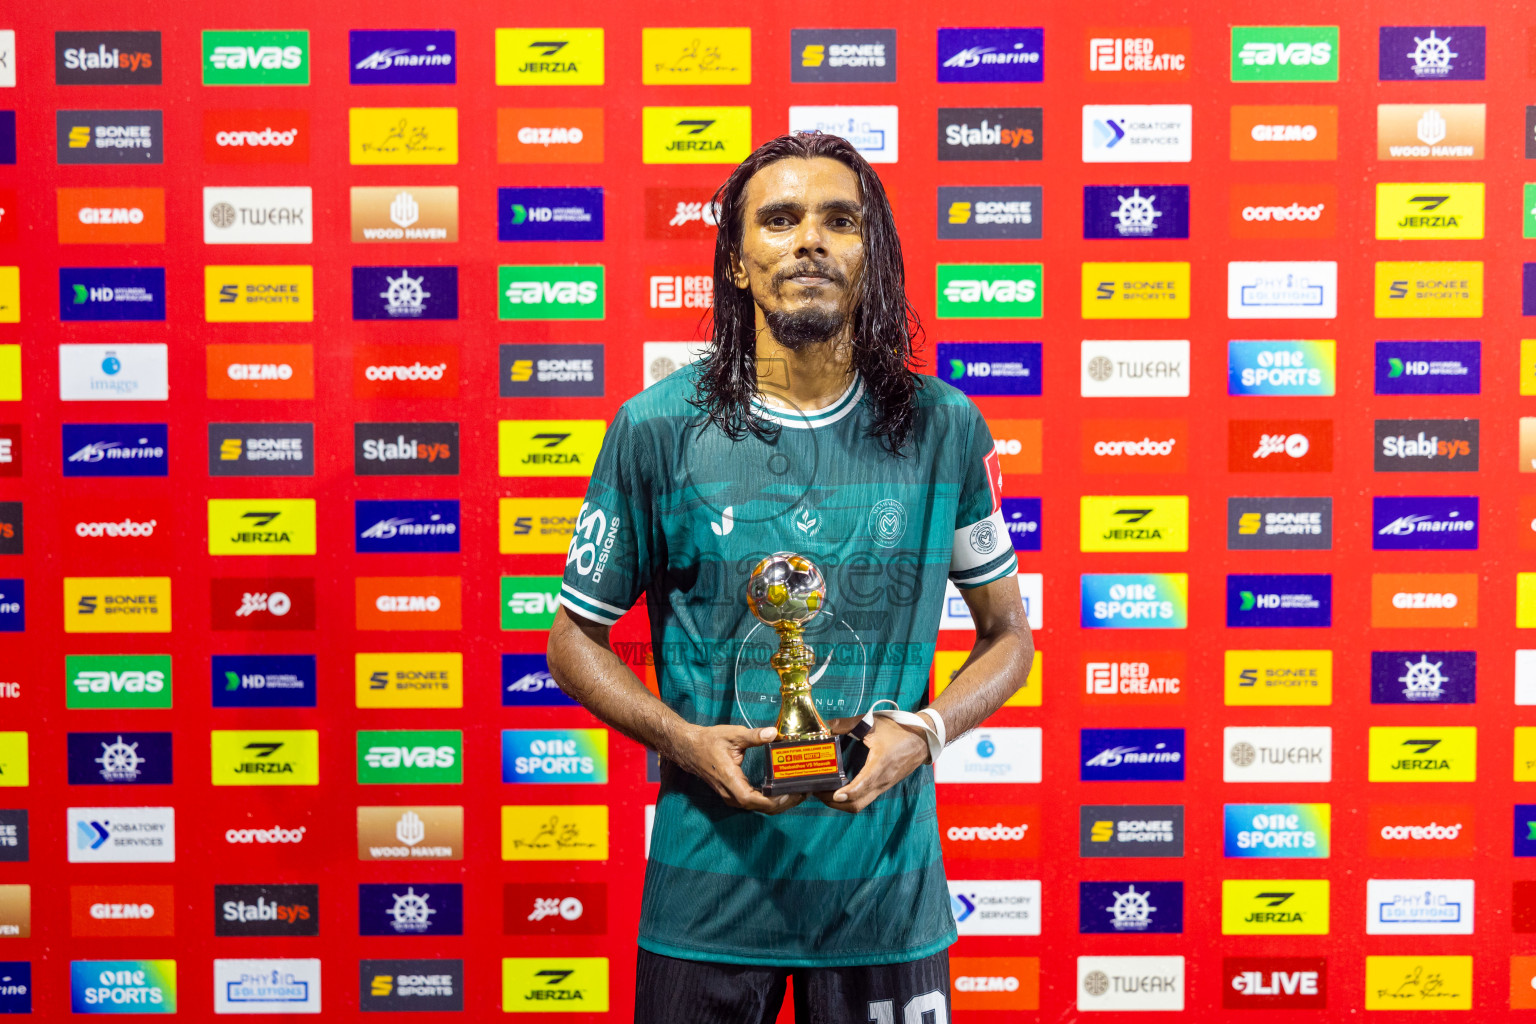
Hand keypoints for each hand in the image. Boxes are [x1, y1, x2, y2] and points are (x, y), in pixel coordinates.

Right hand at [671, 725, 805, 814]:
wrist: (689, 748)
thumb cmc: (709, 741)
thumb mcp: (732, 734)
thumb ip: (753, 735)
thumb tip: (773, 733)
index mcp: (729, 779)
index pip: (750, 799)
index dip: (771, 800)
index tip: (789, 793)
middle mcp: (729, 793)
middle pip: (759, 807)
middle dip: (782, 803)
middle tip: (802, 792)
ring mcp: (731, 796)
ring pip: (757, 808)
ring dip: (778, 804)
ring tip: (797, 792)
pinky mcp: (733, 795)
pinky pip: (754, 803)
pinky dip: (769, 801)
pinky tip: (782, 792)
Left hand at [816, 716, 929, 812]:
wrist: (923, 740)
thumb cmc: (899, 730)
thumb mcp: (872, 723)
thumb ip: (846, 724)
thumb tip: (825, 726)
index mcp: (880, 765)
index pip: (862, 786)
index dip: (847, 793)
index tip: (834, 794)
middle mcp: (881, 780)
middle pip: (857, 804)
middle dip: (835, 803)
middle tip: (818, 791)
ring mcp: (883, 785)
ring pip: (860, 804)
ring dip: (841, 802)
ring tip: (824, 790)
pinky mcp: (883, 786)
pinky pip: (865, 798)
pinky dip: (850, 798)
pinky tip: (839, 787)